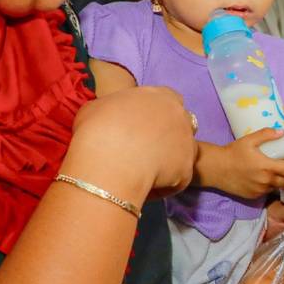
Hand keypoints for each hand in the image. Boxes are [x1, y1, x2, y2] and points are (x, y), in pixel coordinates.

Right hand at [68, 85, 196, 199]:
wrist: (110, 160)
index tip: (140, 124)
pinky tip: (142, 187)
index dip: (156, 113)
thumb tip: (108, 116)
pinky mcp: (188, 170)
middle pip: (182, 123)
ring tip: (144, 169)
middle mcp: (180, 116)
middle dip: (169, 133)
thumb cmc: (98, 128)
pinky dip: (163, 184)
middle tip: (145, 147)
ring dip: (170, 158)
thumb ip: (111, 108)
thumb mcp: (94, 108)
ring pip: (184, 150)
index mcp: (161, 96)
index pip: (168, 99)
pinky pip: (177, 178)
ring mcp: (188, 143)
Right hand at [199, 125, 283, 199]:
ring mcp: (261, 190)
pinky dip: (277, 184)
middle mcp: (266, 182)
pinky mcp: (255, 195)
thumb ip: (266, 134)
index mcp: (267, 167)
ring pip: (283, 187)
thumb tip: (283, 131)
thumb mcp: (249, 140)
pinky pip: (271, 190)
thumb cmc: (232, 153)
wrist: (215, 169)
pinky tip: (277, 176)